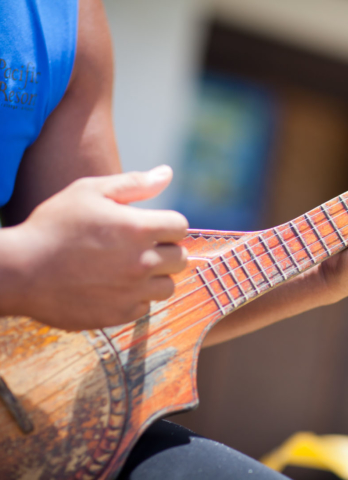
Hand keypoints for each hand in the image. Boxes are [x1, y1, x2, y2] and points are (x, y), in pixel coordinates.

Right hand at [4, 166, 187, 329]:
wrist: (20, 271)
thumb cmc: (53, 226)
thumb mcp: (89, 192)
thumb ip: (133, 183)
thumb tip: (167, 174)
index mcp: (139, 229)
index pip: (180, 226)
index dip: (166, 224)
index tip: (149, 226)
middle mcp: (143, 262)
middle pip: (180, 258)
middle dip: (165, 250)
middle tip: (139, 248)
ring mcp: (133, 291)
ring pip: (168, 286)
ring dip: (155, 277)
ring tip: (128, 269)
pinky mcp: (121, 314)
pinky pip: (145, 306)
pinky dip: (135, 298)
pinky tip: (112, 287)